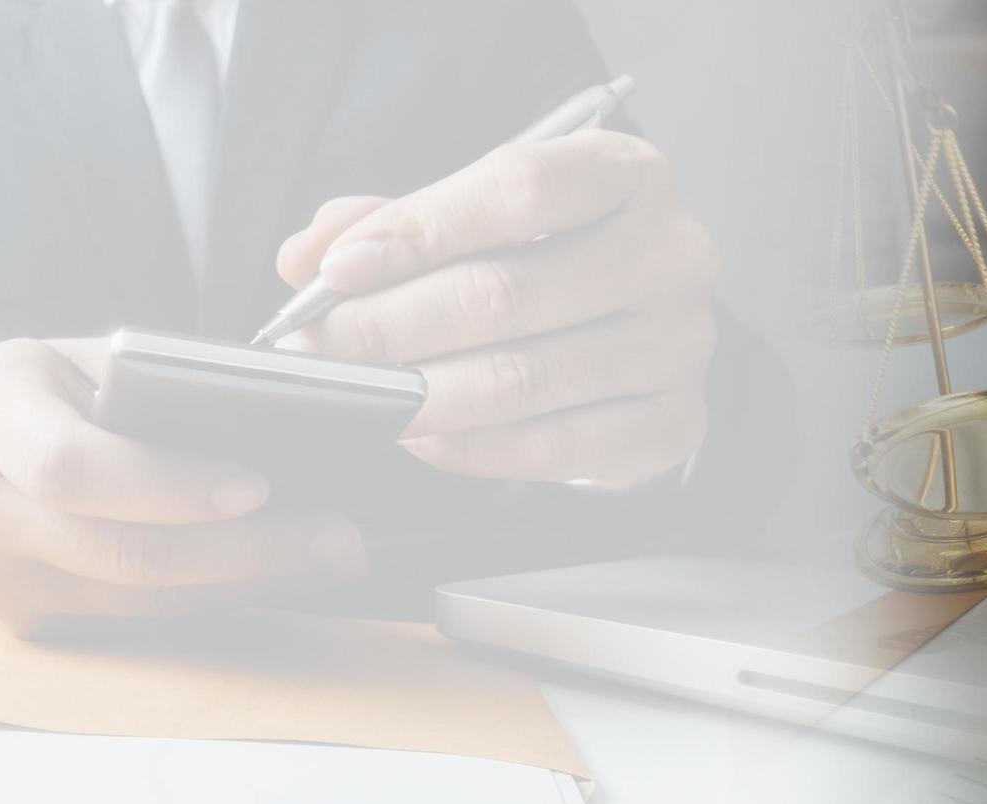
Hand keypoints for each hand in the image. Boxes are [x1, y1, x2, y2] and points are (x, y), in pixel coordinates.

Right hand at [0, 338, 364, 634]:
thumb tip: (279, 423)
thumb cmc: (32, 391)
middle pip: (117, 553)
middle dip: (241, 552)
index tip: (258, 487)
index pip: (70, 467)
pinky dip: (211, 596)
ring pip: (137, 600)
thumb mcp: (77, 358)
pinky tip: (273, 573)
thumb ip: (153, 387)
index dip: (165, 486)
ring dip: (245, 582)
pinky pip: (132, 620)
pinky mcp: (22, 621)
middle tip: (336, 538)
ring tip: (326, 553)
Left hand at [270, 129, 717, 487]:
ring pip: (521, 378)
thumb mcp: (480, 217)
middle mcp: (672, 253)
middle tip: (319, 348)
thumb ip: (396, 222)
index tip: (339, 268)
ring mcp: (680, 343)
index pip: (521, 188)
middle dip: (391, 324)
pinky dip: (467, 447)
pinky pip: (550, 446)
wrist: (636, 339)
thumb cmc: (550, 264)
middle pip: (509, 291)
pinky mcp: (672, 424)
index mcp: (628, 173)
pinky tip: (418, 435)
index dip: (420, 228)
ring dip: (417, 392)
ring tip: (355, 394)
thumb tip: (306, 255)